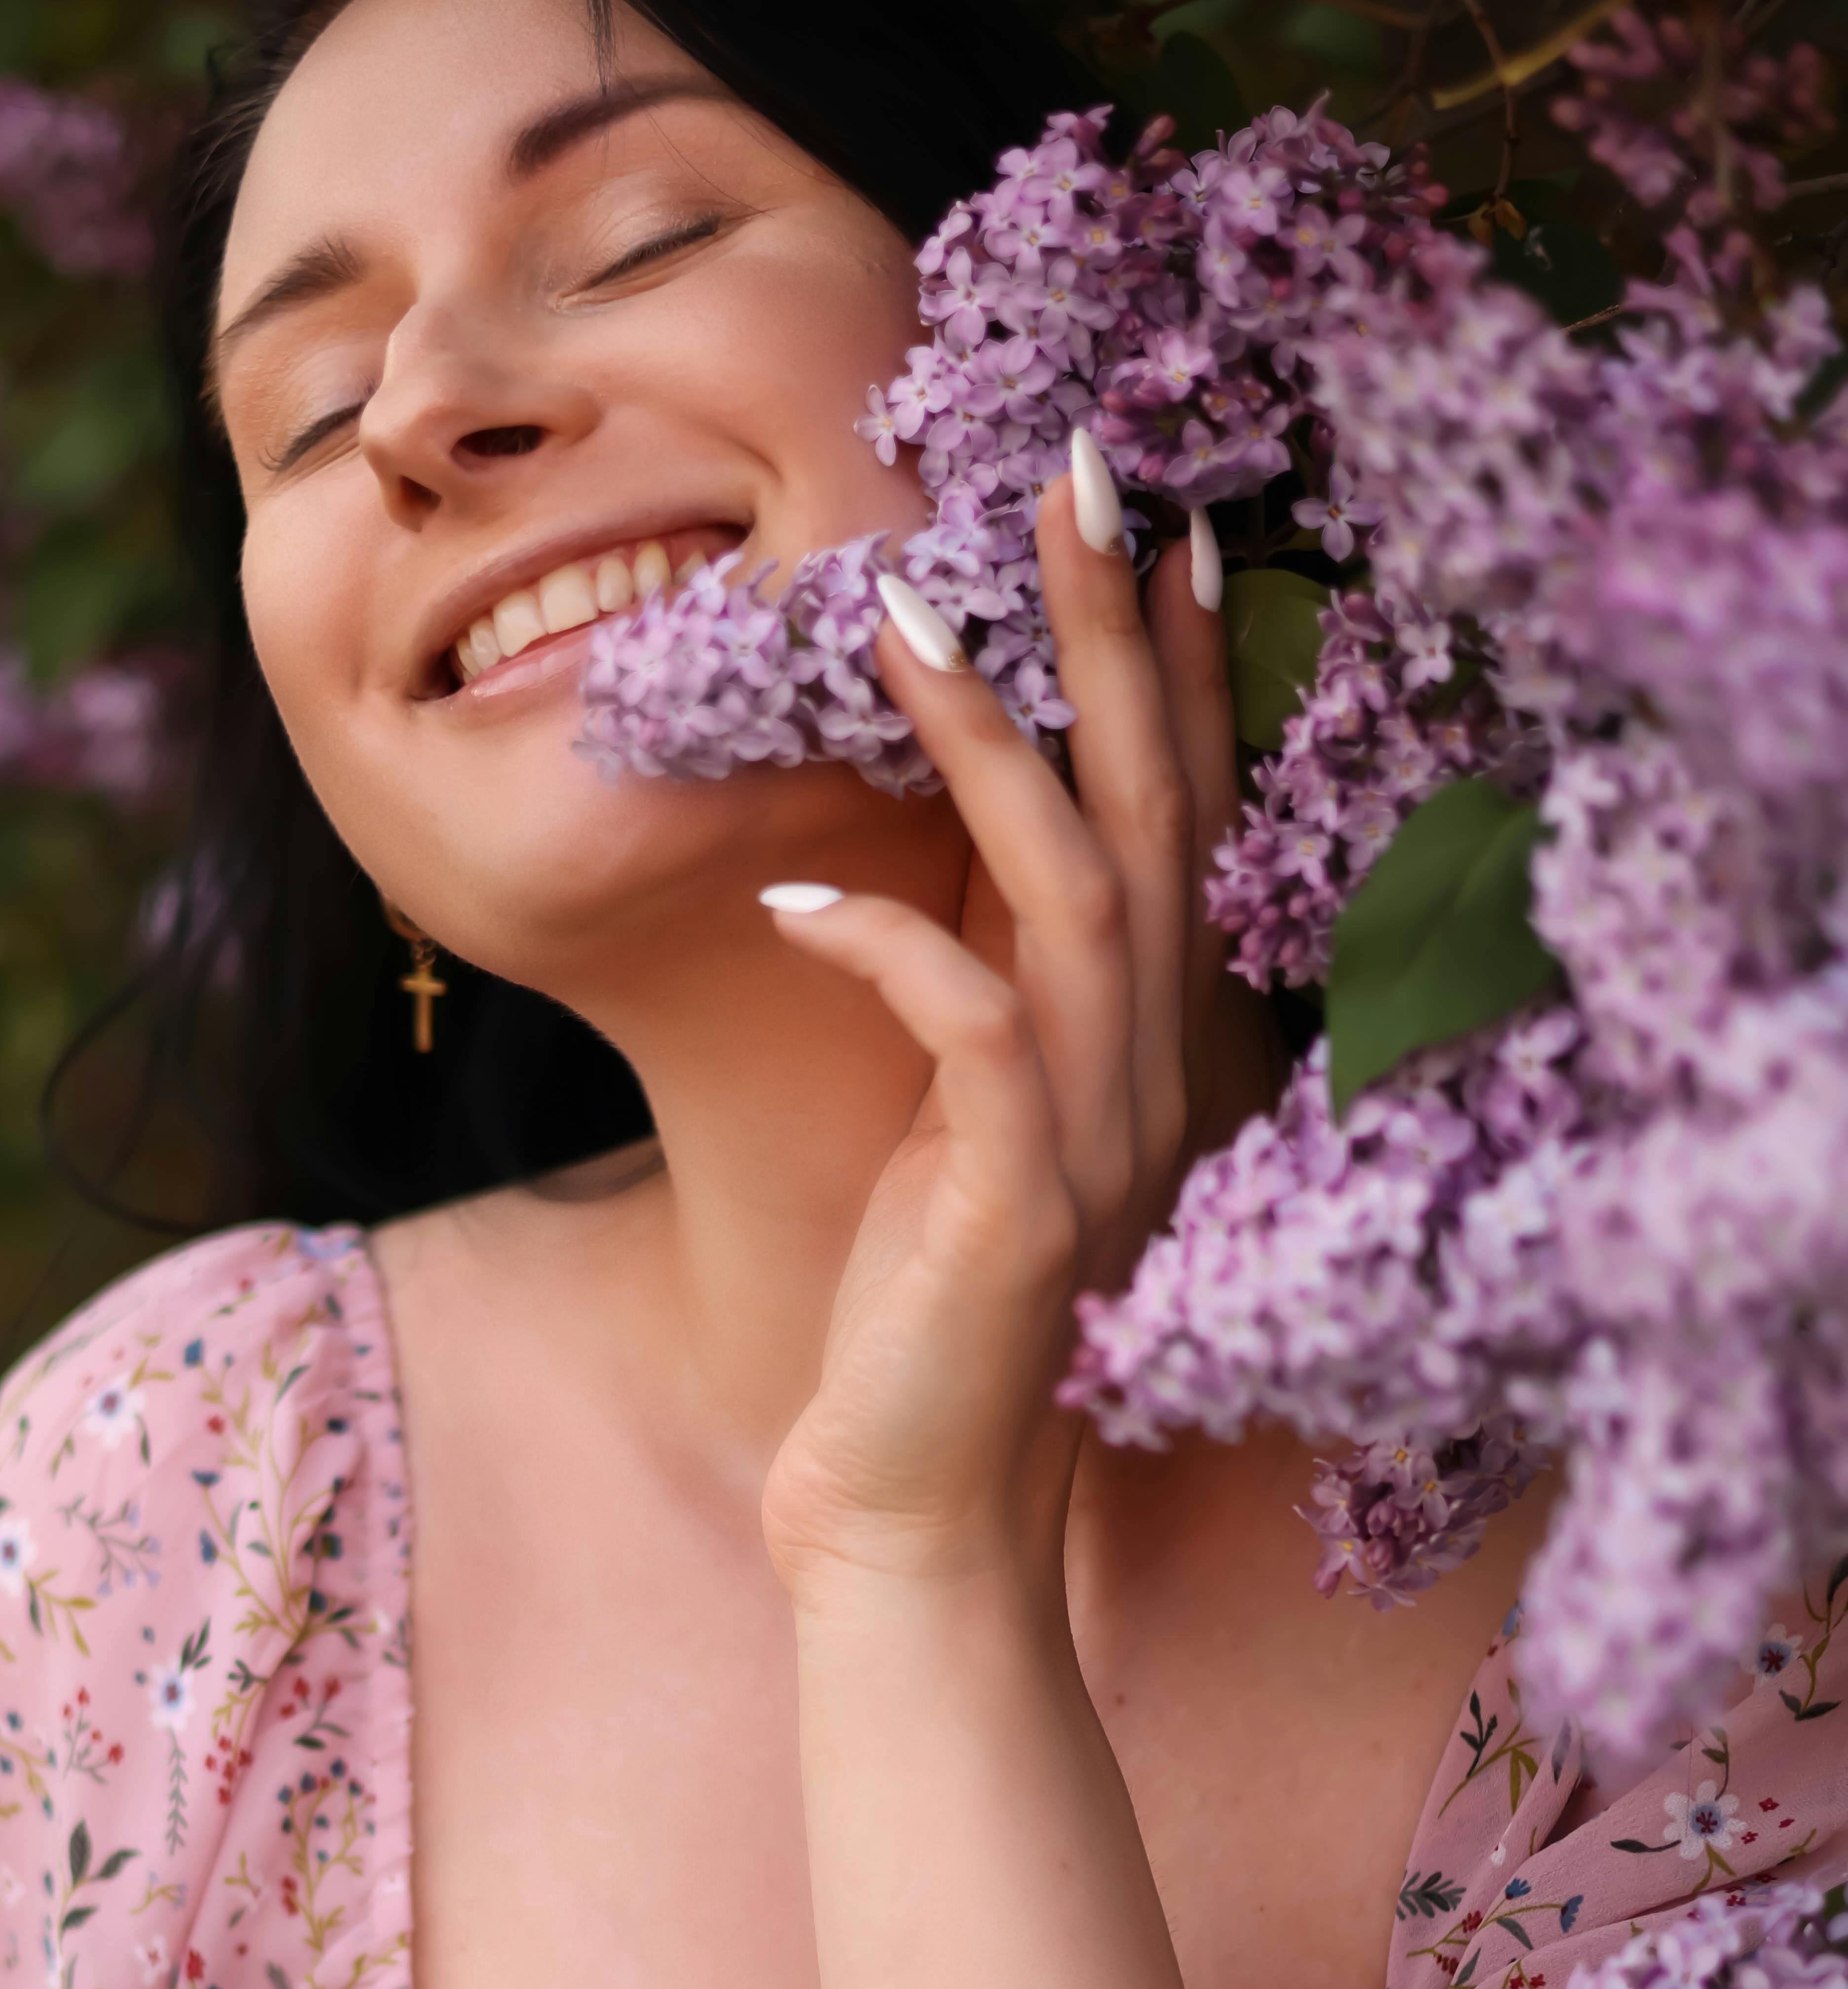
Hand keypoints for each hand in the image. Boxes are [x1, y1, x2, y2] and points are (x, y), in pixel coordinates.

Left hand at [755, 464, 1240, 1600]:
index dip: (1187, 665)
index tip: (1169, 515)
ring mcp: (1103, 1137)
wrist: (927, 1517)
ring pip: (1071, 892)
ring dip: (989, 748)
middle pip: (1155, 808)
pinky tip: (797, 885)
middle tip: (1077, 471)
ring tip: (901, 617)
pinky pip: (969, 1030)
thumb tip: (940, 859)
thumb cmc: (927, 1320)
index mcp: (1162, 1048)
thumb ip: (994, 1002)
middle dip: (1117, 635)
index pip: (1191, 816)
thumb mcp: (976, 1130)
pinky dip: (886, 945)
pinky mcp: (1018, 1202)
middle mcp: (1160, 1074)